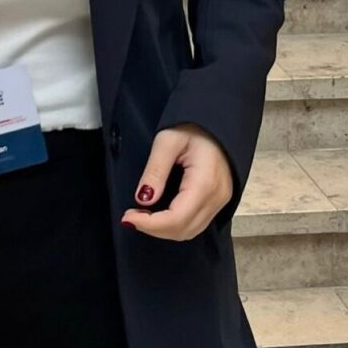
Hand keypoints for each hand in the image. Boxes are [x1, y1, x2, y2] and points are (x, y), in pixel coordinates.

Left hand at [120, 123, 232, 239]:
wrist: (217, 116)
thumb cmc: (193, 124)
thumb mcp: (167, 140)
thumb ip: (155, 170)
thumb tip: (142, 199)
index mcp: (205, 183)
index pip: (176, 219)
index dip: (150, 224)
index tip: (127, 217)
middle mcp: (216, 197)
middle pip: (184, 230)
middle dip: (154, 229)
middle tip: (131, 216)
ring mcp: (221, 200)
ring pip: (191, 231)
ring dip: (164, 230)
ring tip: (142, 216)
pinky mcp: (219, 199)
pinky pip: (197, 223)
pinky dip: (176, 224)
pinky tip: (160, 213)